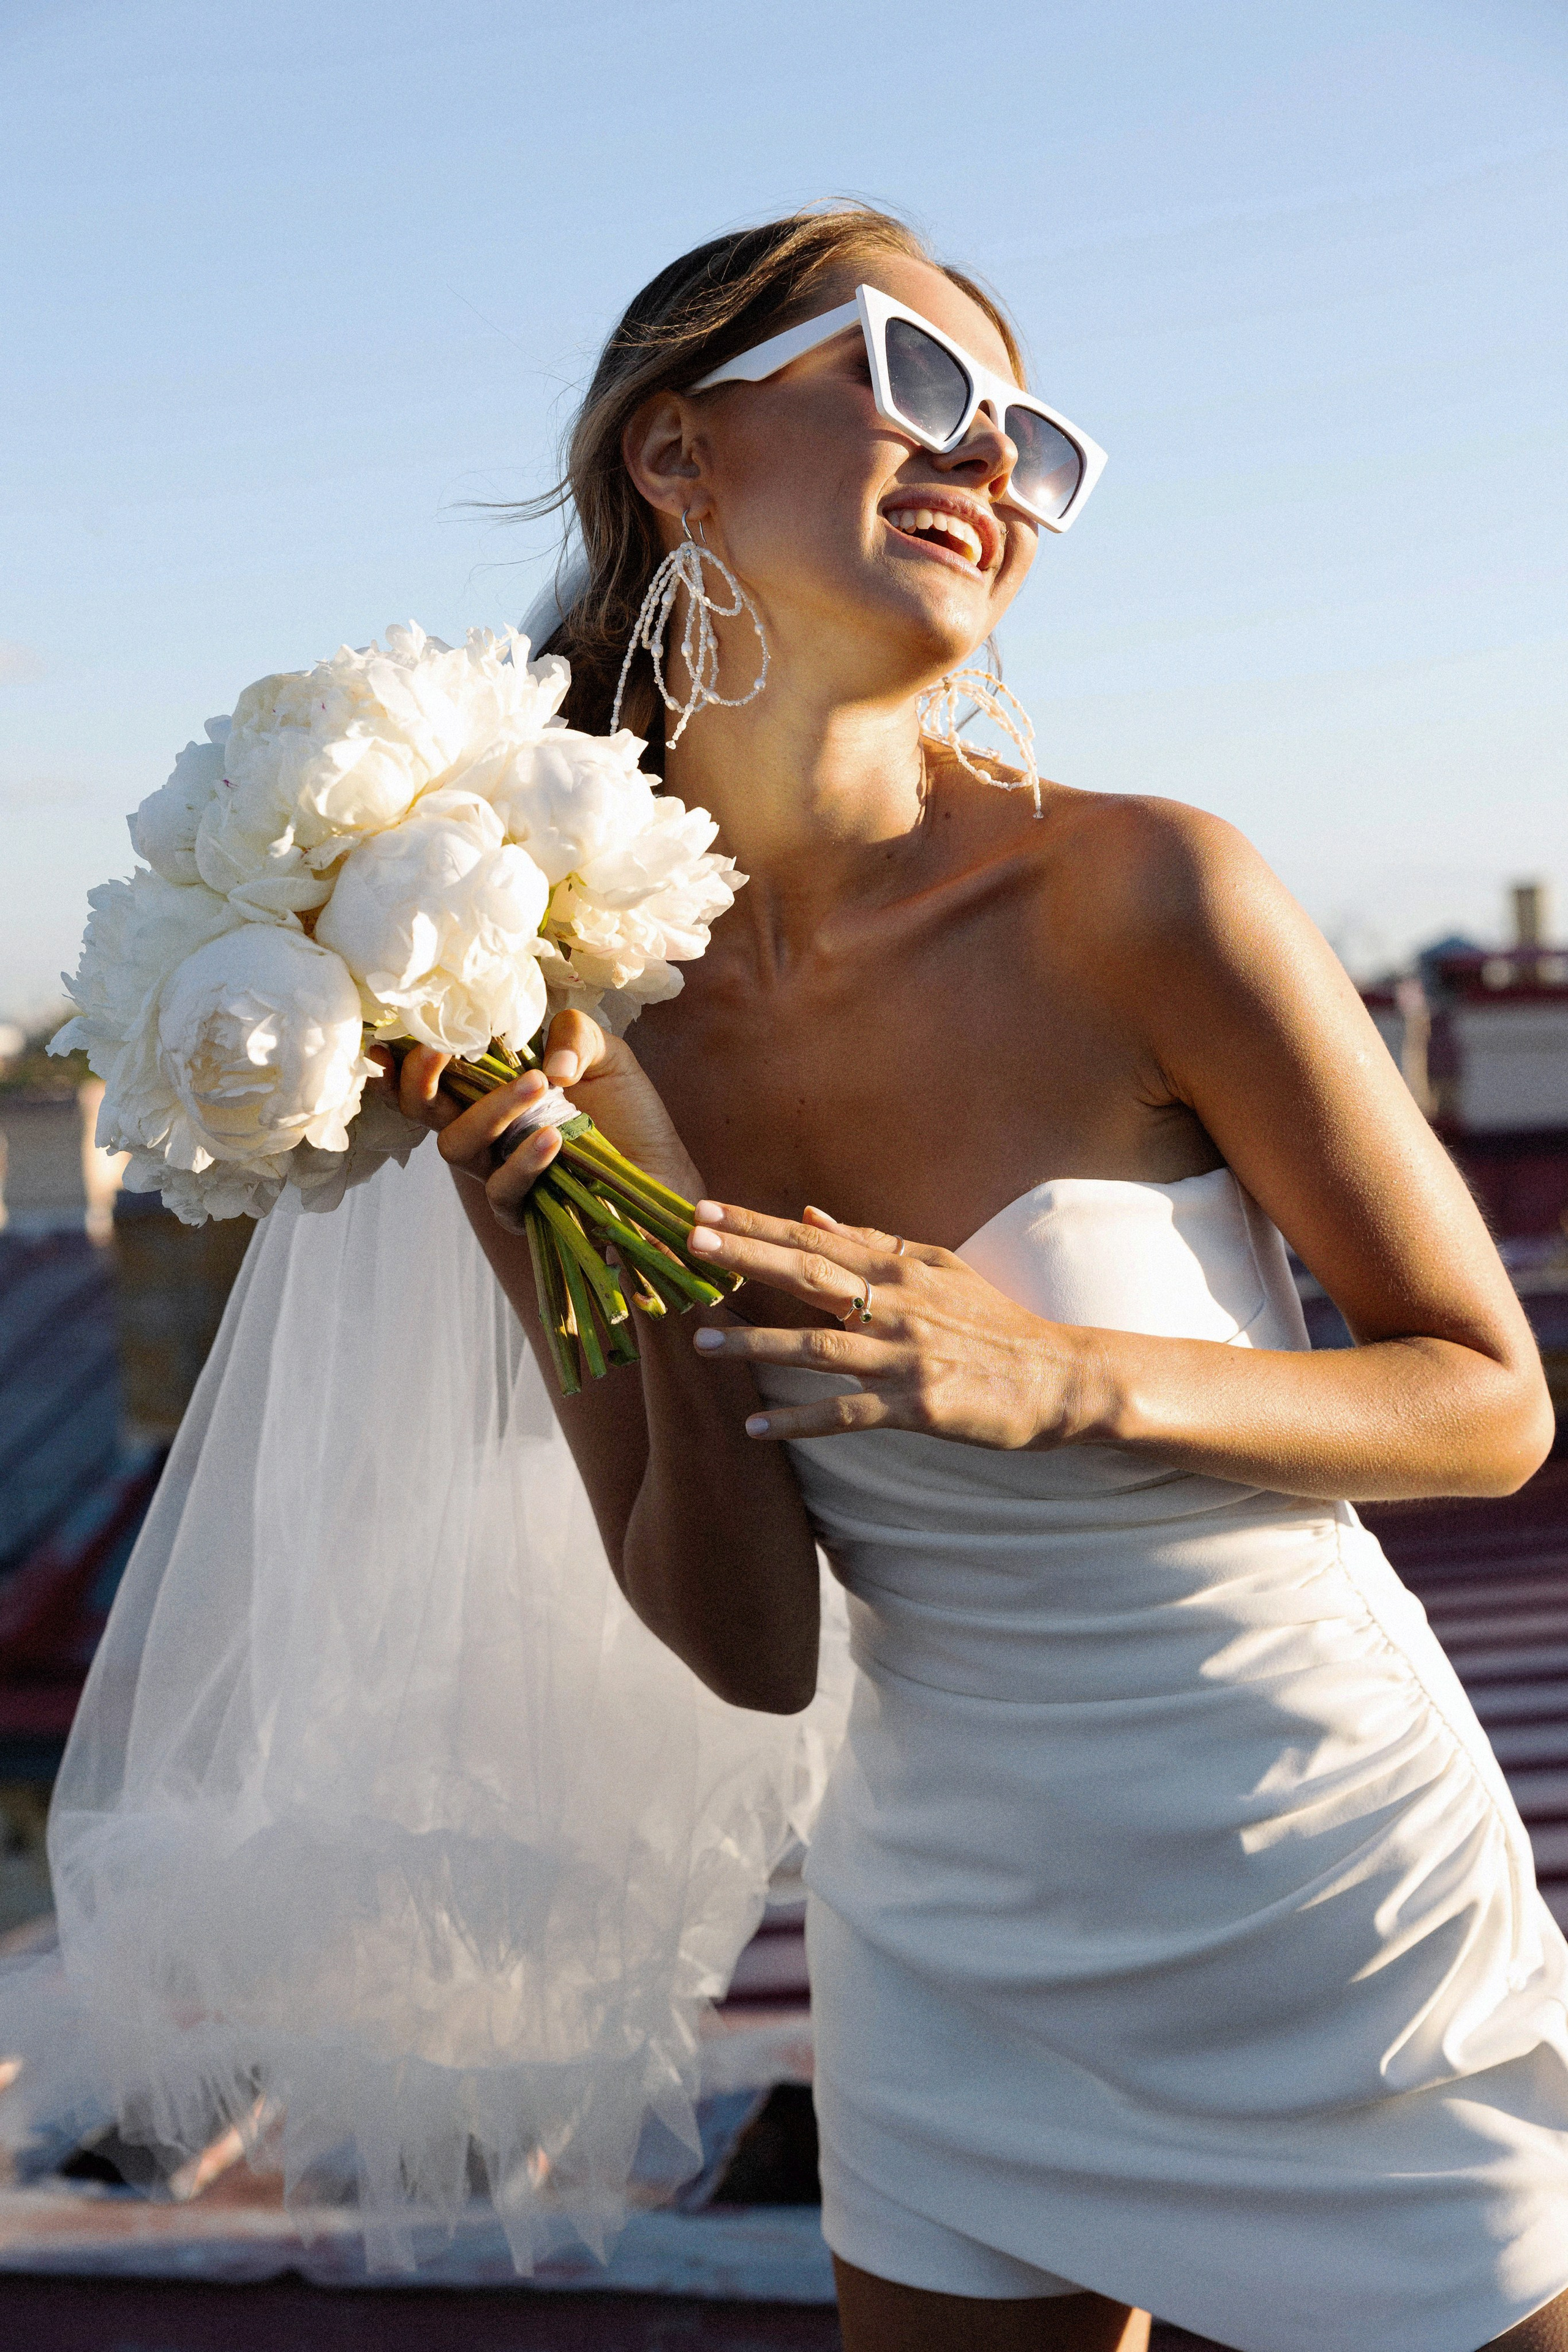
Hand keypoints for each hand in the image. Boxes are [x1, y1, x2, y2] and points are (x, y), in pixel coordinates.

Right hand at [369, 1012, 706, 1237]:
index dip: (405, 1059)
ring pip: (457, 1146)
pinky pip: (501, 1188)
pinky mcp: (521, 1210)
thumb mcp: (606, 1055)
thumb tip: (546, 1063)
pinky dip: (523, 1160)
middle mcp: (484, 1130)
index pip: (433, 1073)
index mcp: (491, 1088)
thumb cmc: (628, 1112)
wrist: (663, 1170)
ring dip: (490, 1111)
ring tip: (538, 1085)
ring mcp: (496, 1171)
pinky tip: (553, 1139)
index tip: (404, 1038)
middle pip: (424, 1111)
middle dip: (422, 1081)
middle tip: (441, 1051)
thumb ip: (574, 1034)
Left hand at [685, 1203, 1107, 1449]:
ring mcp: (906, 1357)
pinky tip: (755, 1425)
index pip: (813, 1240)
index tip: (702, 1210)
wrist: (1059, 1377)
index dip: (755, 1225)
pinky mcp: (917, 1406)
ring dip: (755, 1341)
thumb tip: (810, 1216)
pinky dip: (799, 1418)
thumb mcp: (938, 1268)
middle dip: (744, 1259)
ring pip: (817, 1345)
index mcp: (898, 1270)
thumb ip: (873, 1243)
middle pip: (807, 1276)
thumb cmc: (995, 1322)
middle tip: (687, 1244)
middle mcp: (897, 1307)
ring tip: (699, 1340)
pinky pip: (846, 1414)